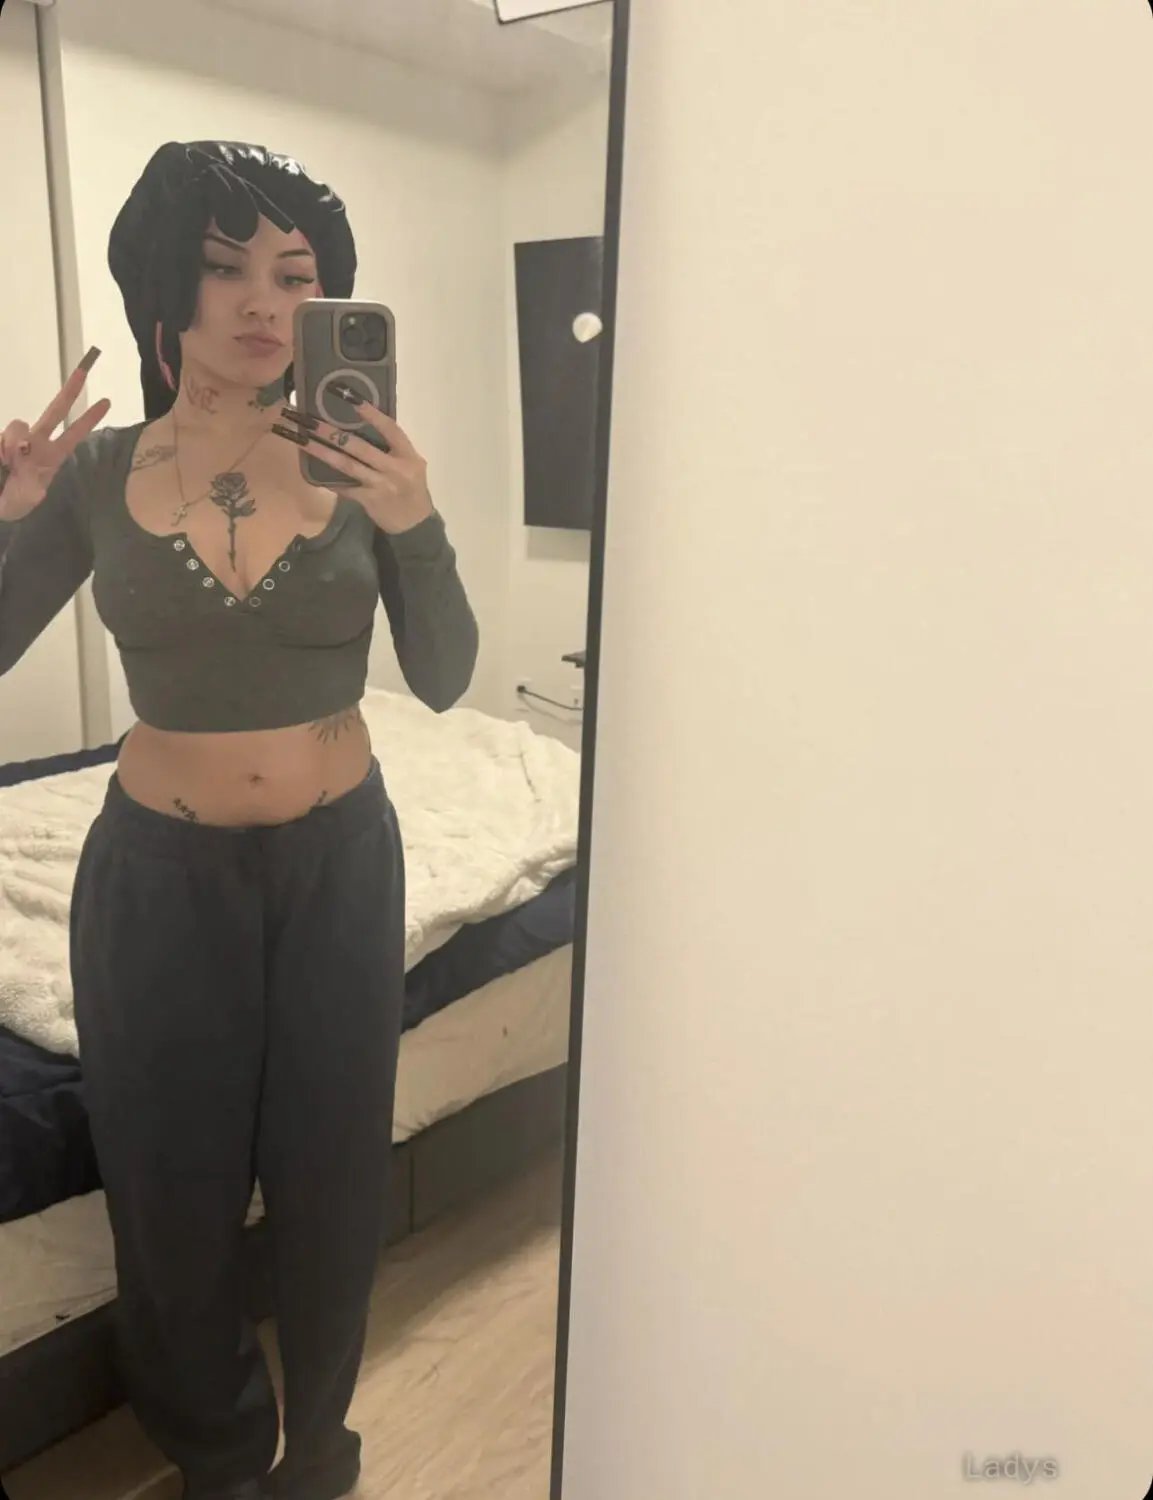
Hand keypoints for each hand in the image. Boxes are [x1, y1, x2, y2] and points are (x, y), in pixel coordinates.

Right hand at [0, 351, 110, 521]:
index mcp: (52, 456)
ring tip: (8, 463)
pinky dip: (0, 449)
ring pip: (17, 426)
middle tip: (84, 371)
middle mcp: (36, 443)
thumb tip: (27, 461)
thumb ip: (30, 483)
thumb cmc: (14, 502)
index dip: (89, 419)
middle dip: (69, 392)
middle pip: (55, 411)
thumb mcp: (27, 499)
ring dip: (12, 442)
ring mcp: (15, 440)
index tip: (106, 402)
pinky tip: (1, 461)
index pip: (73, 434)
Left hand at [273, 399, 434, 535]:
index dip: (371, 414)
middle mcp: (395, 469)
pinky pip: (345, 487)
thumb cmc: (412, 489)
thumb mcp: (411, 464)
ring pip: (347, 465)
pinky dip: (329, 480)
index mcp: (408, 456)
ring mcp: (381, 485)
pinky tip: (312, 473)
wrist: (416, 523)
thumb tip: (364, 425)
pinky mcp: (369, 500)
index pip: (390, 429)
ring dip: (322, 452)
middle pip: (360, 447)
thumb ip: (393, 448)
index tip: (351, 398)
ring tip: (302, 440)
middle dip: (332, 433)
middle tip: (310, 420)